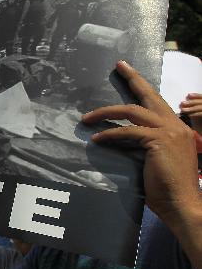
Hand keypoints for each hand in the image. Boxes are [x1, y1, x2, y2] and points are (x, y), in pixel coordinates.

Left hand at [82, 61, 199, 224]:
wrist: (182, 203)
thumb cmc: (168, 187)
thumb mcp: (158, 159)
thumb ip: (147, 145)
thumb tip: (123, 138)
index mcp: (178, 128)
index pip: (157, 102)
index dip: (142, 87)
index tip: (128, 72)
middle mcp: (176, 125)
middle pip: (149, 95)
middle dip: (132, 79)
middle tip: (118, 66)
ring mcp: (169, 131)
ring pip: (132, 111)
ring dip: (106, 113)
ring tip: (86, 118)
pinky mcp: (158, 140)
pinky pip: (127, 131)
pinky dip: (109, 134)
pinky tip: (96, 139)